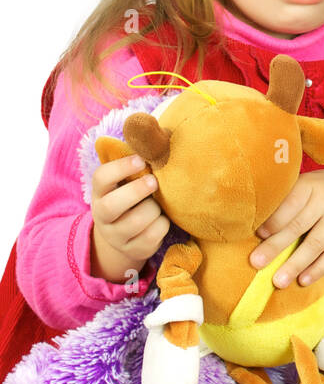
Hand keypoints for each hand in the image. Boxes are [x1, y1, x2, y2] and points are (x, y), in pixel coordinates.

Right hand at [90, 154, 169, 283]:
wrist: (125, 237)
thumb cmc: (132, 198)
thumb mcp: (127, 182)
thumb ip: (137, 163)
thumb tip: (156, 134)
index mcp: (100, 192)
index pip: (101, 178)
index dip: (120, 167)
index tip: (142, 160)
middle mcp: (102, 215)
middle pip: (112, 206)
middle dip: (136, 191)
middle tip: (154, 182)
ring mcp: (116, 236)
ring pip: (138, 220)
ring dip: (154, 208)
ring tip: (157, 204)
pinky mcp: (134, 250)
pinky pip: (153, 235)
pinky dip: (163, 224)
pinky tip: (161, 220)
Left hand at [249, 168, 323, 288]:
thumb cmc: (317, 193)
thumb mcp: (303, 187)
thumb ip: (284, 202)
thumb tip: (252, 227)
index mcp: (310, 185)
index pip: (290, 203)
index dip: (274, 220)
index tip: (258, 234)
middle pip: (299, 226)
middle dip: (276, 246)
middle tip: (256, 262)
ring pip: (316, 244)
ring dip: (295, 264)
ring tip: (278, 281)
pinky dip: (317, 270)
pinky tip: (302, 281)